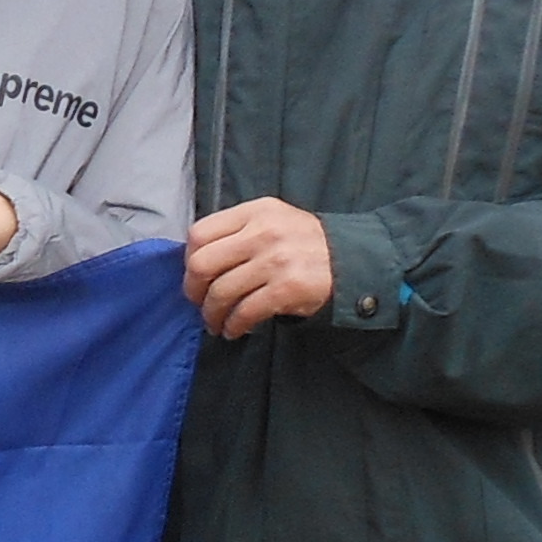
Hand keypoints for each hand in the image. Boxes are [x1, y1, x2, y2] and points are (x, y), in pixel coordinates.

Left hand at [186, 198, 336, 338]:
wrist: (353, 259)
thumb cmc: (305, 243)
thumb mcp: (273, 220)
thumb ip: (238, 231)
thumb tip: (196, 261)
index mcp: (255, 212)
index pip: (200, 233)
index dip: (188, 260)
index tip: (194, 276)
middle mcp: (263, 232)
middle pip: (203, 264)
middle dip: (193, 290)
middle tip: (198, 303)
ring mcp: (275, 260)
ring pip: (221, 292)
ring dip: (212, 314)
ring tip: (215, 322)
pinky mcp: (287, 288)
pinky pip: (245, 312)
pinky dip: (234, 325)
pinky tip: (234, 329)